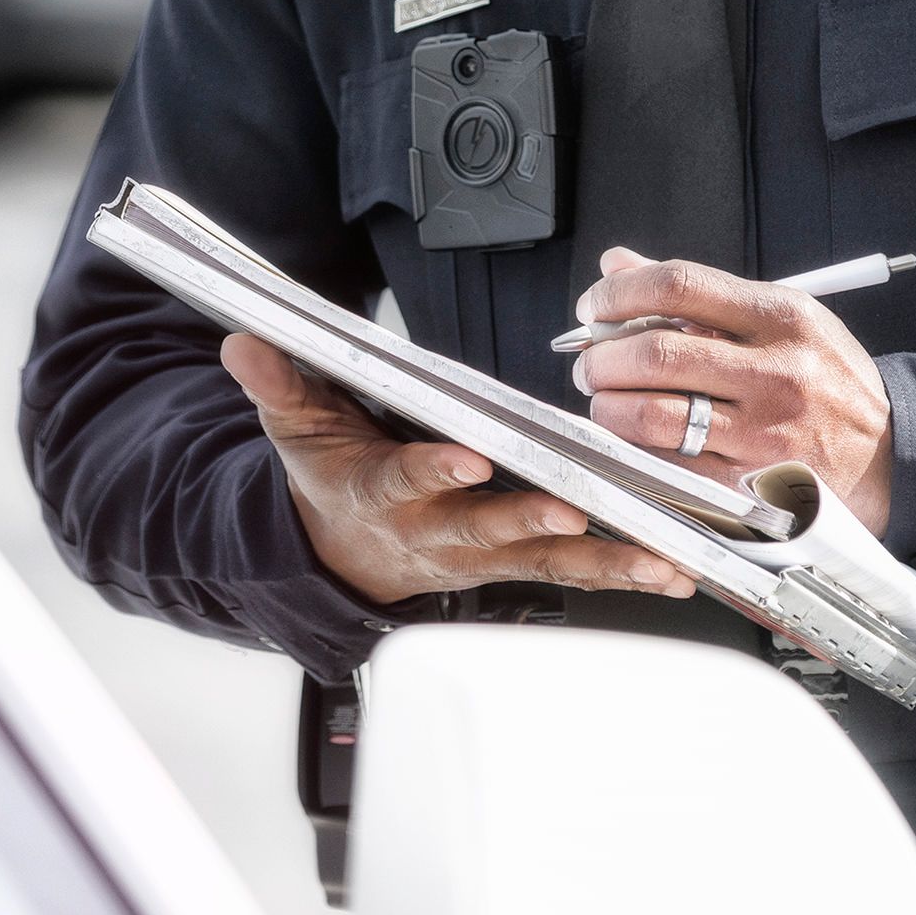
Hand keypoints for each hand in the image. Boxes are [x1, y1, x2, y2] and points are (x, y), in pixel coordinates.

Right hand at [222, 332, 695, 604]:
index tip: (467, 458)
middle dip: (528, 523)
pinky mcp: (518, 564)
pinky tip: (670, 571)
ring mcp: (483, 555)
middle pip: (487, 531)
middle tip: (570, 512)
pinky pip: (574, 573)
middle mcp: (438, 531)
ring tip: (652, 560)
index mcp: (383, 492)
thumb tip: (245, 341)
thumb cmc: (333, 480)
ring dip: (601, 562)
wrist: (342, 555)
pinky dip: (623, 573)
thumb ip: (278, 383)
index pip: (407, 478)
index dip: (436, 471)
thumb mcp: (297, 429)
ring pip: (544, 561)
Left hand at [571, 247, 896, 525]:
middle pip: (655, 355)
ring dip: (608, 408)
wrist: (889, 452)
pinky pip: (668, 466)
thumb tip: (620, 265)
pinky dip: (635, 450)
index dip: (620, 293)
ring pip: (652, 417)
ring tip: (606, 401)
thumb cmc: (826, 379)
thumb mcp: (781, 319)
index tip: (595, 306)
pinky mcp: (751, 483)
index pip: (680, 286)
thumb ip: (700, 296)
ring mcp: (763, 432)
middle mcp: (775, 371)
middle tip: (590, 362)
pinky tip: (633, 439)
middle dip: (602, 358)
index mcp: (781, 317)